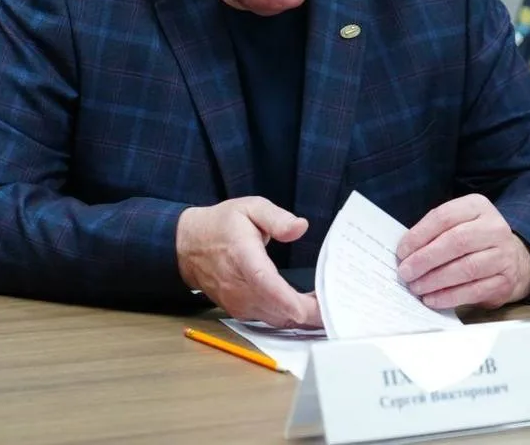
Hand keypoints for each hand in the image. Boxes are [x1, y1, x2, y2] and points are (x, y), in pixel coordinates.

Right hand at [176, 197, 320, 327]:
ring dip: (304, 317)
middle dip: (311, 312)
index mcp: (242, 256)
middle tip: (340, 304)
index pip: (264, 282)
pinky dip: (291, 317)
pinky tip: (308, 307)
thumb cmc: (221, 225)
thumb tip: (300, 227)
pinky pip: (271, 321)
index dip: (287, 299)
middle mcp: (239, 286)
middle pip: (278, 309)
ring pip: (278, 320)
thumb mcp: (250, 208)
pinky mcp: (241, 312)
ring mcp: (239, 303)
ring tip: (329, 305)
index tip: (309, 309)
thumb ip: (276, 217)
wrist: (188, 247)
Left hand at [395, 194, 529, 309]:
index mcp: (478, 207)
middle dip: (425, 259)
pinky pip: (474, 290)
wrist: (512, 259)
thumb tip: (404, 254)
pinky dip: (450, 296)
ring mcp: (504, 254)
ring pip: (466, 268)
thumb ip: (433, 233)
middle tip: (406, 272)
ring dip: (435, 280)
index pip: (444, 216)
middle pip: (456, 242)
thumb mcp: (457, 225)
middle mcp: (494, 227)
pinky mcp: (506, 280)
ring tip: (416, 287)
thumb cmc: (473, 241)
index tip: (402, 252)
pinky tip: (433, 299)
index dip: (419, 235)